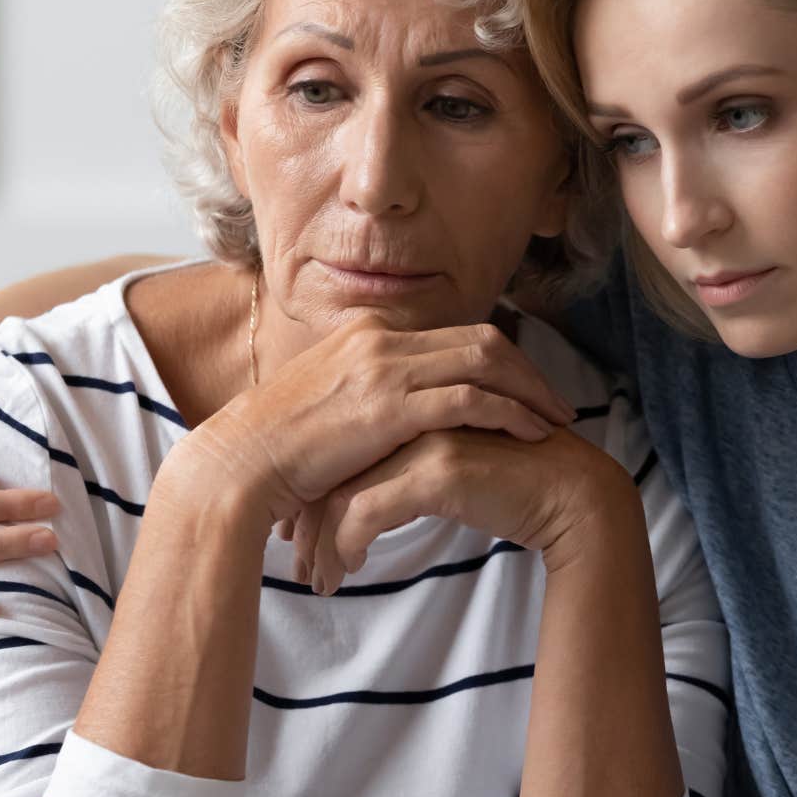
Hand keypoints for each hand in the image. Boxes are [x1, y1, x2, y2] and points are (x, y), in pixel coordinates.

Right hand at [164, 315, 576, 528]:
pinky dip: (510, 413)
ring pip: (486, 361)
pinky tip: (532, 435)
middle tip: (558, 404)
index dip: (501, 360)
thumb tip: (397, 419)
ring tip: (557, 422)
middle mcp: (380, 337)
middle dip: (528, 372)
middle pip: (481, 339)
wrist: (238, 464)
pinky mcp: (389, 405)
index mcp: (367, 332)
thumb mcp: (328, 407)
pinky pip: (470, 399)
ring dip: (529, 391)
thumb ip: (368, 398)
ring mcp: (385, 367)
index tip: (526, 390)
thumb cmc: (277, 452)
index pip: (454, 334)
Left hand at [296, 427, 636, 594]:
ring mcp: (425, 438)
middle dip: (308, 523)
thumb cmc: (512, 487)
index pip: (339, 451)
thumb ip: (404, 473)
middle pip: (332, 469)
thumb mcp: (446, 473)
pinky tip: (350, 570)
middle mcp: (412, 415)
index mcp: (409, 407)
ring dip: (321, 544)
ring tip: (318, 580)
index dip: (313, 496)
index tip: (298, 537)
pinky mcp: (440, 469)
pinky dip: (348, 546)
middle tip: (297, 564)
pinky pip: (368, 512)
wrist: (571, 495)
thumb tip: (355, 507)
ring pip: (343, 493)